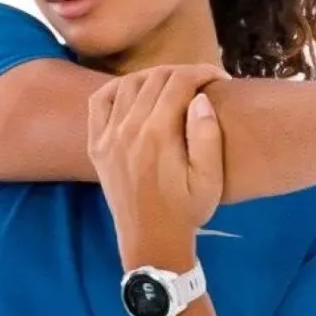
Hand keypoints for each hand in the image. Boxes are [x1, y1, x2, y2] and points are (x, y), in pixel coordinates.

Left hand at [86, 62, 227, 260]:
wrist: (152, 243)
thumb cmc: (186, 212)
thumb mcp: (210, 180)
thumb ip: (207, 136)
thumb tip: (200, 98)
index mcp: (158, 135)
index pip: (179, 82)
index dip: (203, 73)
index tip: (219, 79)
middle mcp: (129, 130)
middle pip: (155, 79)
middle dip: (182, 73)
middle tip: (200, 84)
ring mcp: (108, 137)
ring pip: (129, 84)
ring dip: (153, 78)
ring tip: (172, 87)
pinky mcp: (97, 146)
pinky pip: (99, 102)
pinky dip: (116, 89)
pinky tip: (134, 93)